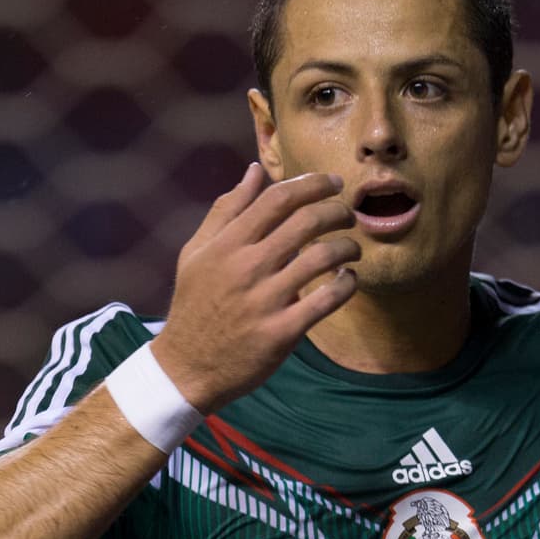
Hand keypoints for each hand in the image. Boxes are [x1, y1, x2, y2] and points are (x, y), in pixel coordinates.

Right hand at [153, 165, 359, 412]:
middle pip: (306, 222)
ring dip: (347, 247)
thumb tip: (254, 171)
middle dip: (337, 211)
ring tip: (352, 249)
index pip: (278, 198)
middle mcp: (247, 267)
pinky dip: (346, 284)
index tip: (333, 183)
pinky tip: (349, 279)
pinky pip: (326, 301)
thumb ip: (226, 210)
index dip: (313, 184)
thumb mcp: (197, 251)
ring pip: (322, 258)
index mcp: (228, 244)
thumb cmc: (195, 305)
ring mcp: (266, 301)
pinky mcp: (282, 333)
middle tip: (348, 215)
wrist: (186, 367)